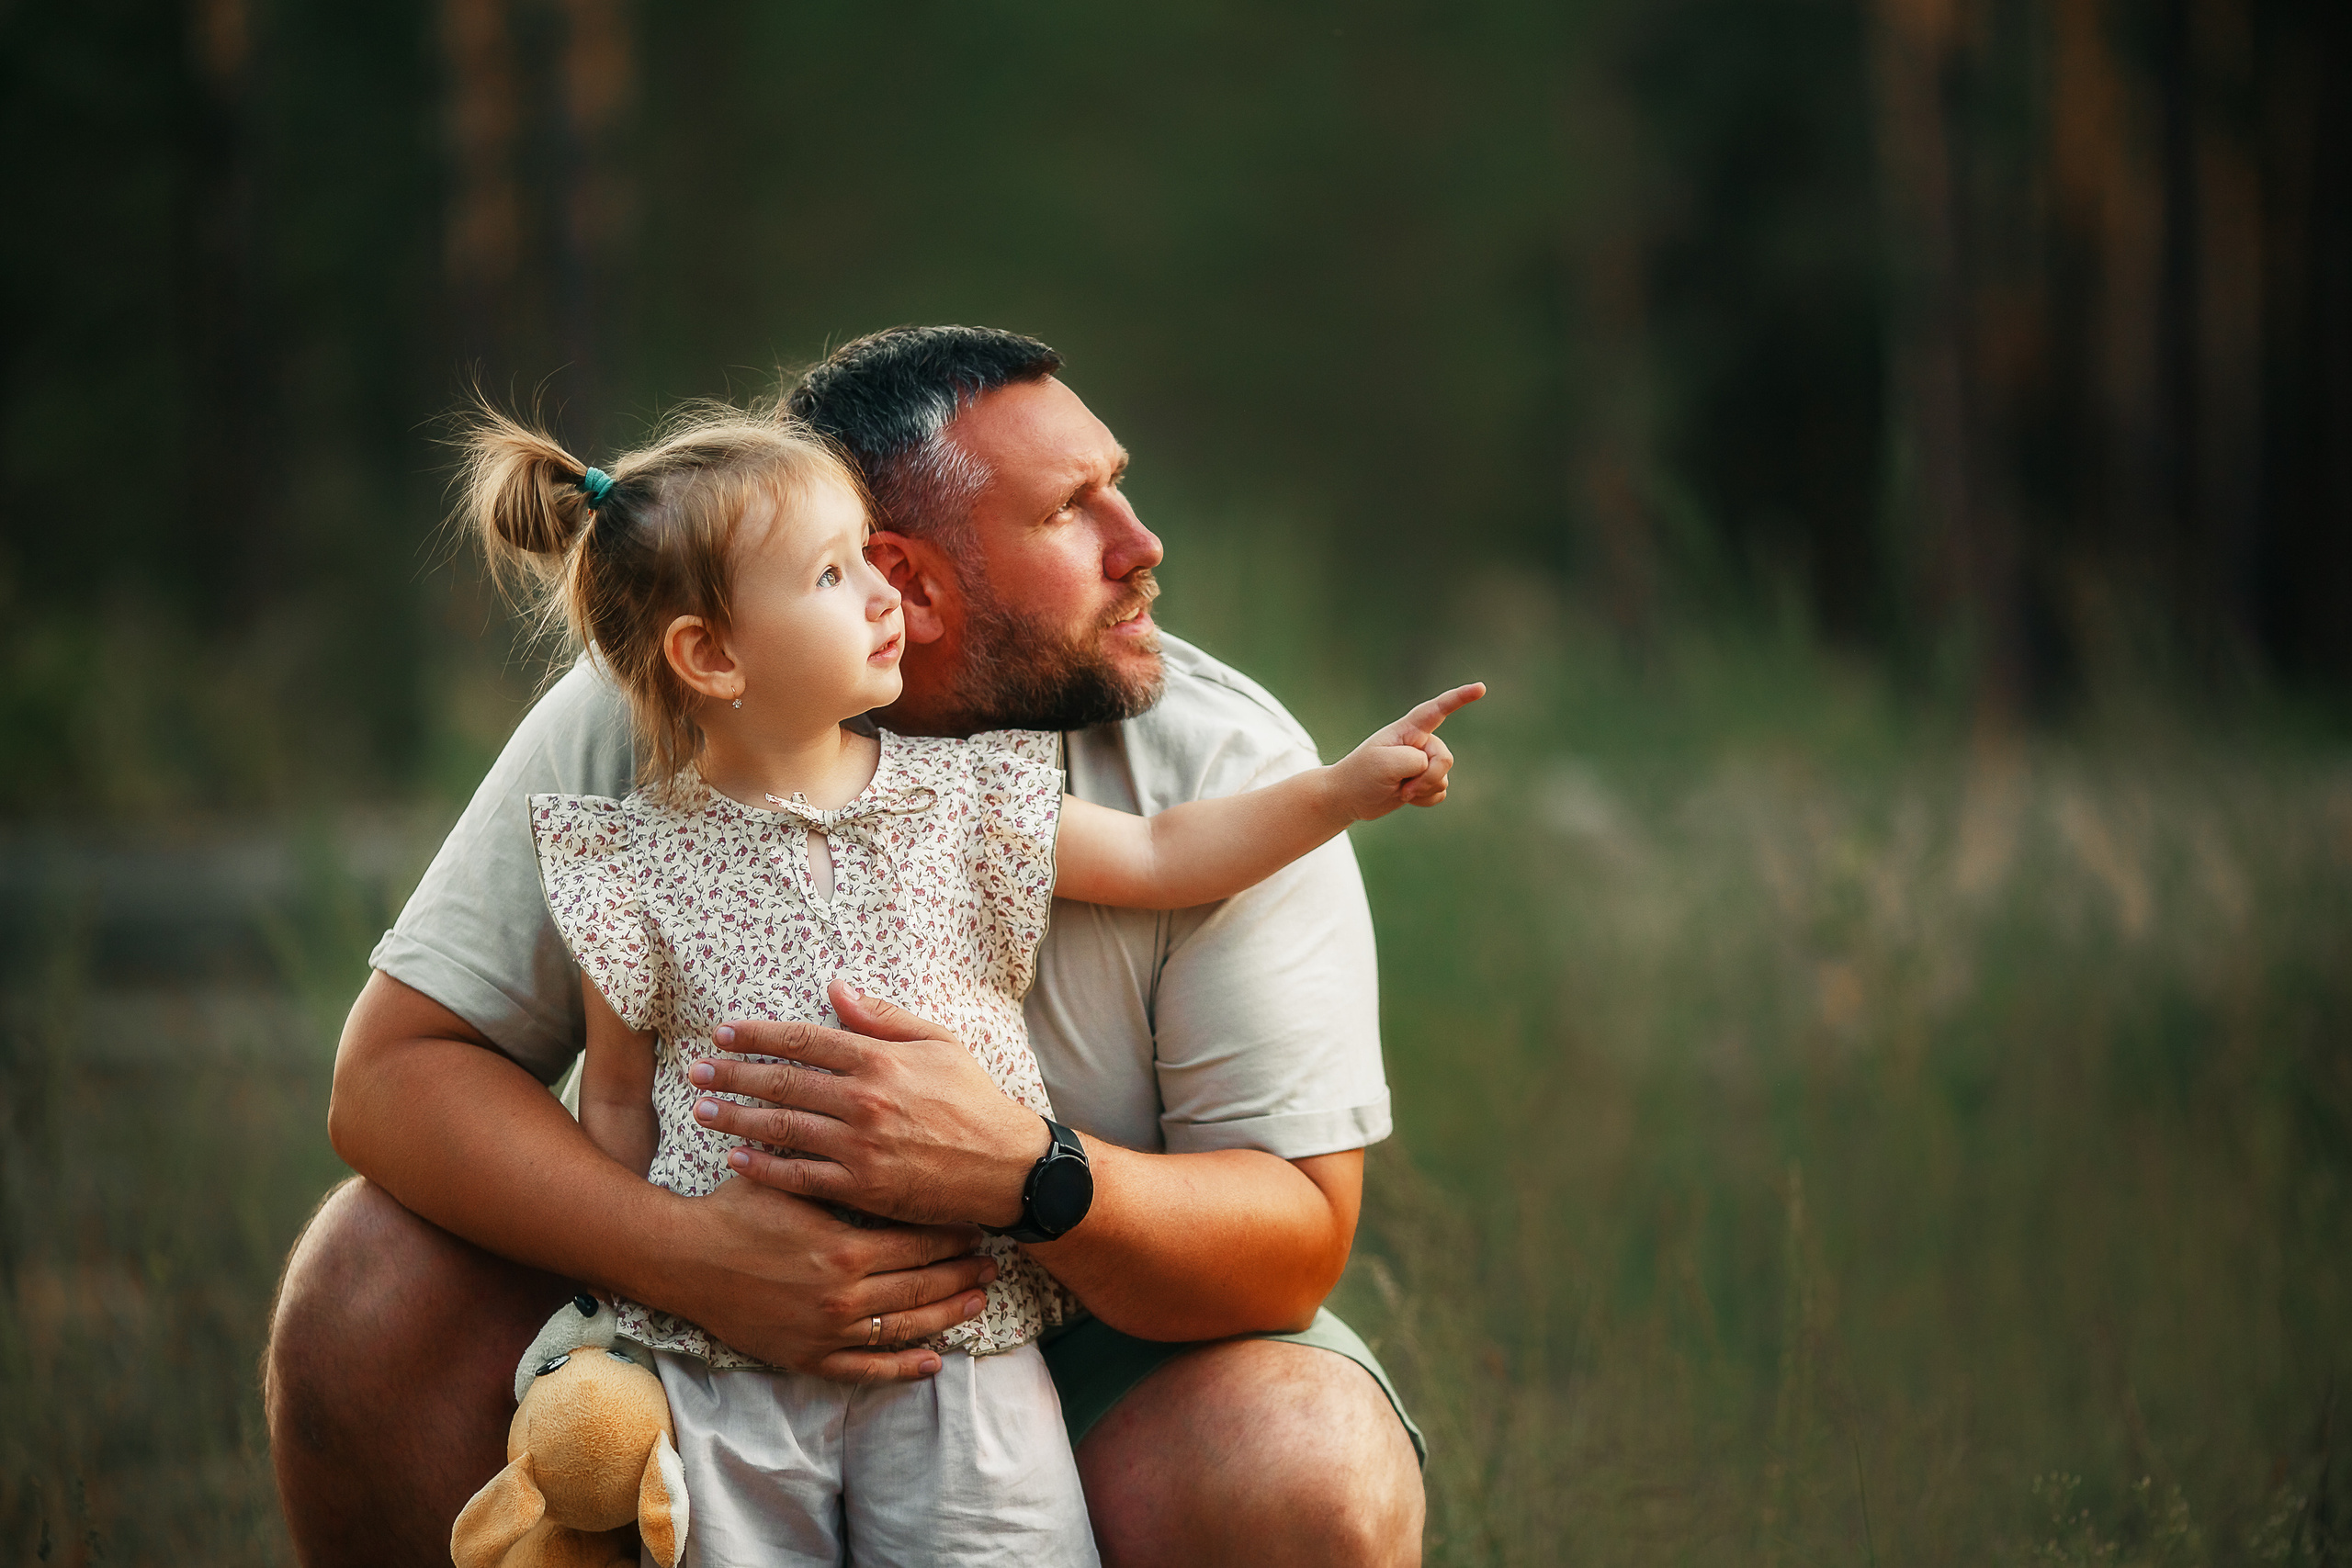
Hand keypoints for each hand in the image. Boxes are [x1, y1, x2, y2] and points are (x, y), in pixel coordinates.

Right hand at [662, 1176, 1001, 1381]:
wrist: (685, 1259)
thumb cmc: (736, 1210)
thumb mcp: (788, 1178)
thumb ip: (835, 1166)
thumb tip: (877, 1134)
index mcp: (844, 1248)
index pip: (917, 1243)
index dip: (952, 1236)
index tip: (976, 1225)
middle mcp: (844, 1295)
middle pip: (922, 1286)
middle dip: (961, 1274)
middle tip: (991, 1265)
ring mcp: (828, 1331)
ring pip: (904, 1328)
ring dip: (947, 1316)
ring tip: (977, 1304)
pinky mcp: (808, 1356)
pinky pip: (867, 1369)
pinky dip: (903, 1367)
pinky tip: (933, 1362)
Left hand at [686, 979, 1045, 1229]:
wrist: (1006, 1166)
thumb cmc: (973, 1100)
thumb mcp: (939, 1042)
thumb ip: (883, 1016)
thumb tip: (836, 987)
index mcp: (880, 1059)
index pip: (804, 1040)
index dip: (758, 1035)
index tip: (724, 1033)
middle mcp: (864, 1100)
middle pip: (782, 1082)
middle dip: (732, 1074)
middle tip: (695, 1070)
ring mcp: (860, 1147)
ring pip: (782, 1129)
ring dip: (736, 1119)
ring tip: (702, 1111)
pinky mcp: (862, 1188)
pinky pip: (801, 1177)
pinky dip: (764, 1169)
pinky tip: (736, 1161)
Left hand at [1327, 682, 1484, 820]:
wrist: (1348, 797)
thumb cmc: (1360, 775)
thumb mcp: (1384, 764)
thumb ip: (1415, 760)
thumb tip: (1431, 768)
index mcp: (1408, 730)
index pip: (1437, 709)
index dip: (1460, 698)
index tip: (1481, 688)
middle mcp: (1419, 742)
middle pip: (1445, 758)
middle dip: (1428, 777)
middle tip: (1404, 787)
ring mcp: (1423, 762)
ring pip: (1443, 777)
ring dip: (1423, 790)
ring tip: (1399, 789)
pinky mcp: (1424, 781)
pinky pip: (1440, 792)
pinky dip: (1424, 800)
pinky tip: (1404, 797)